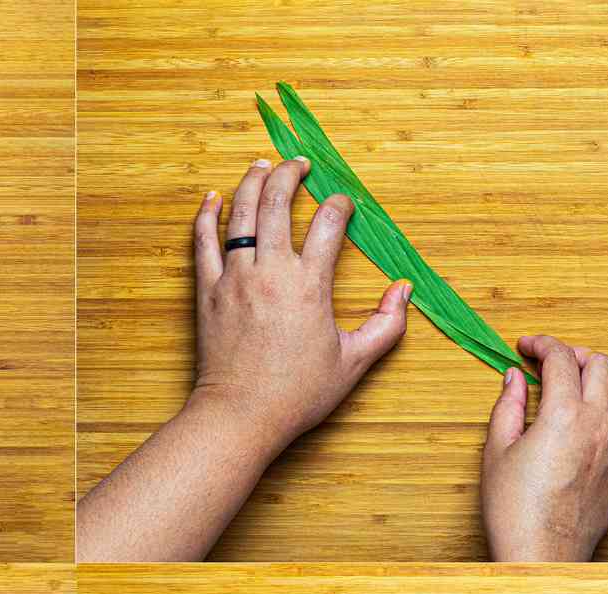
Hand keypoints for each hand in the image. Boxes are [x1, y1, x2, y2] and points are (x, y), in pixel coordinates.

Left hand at [190, 158, 412, 455]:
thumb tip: (404, 290)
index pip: (327, 224)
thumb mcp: (354, 363)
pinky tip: (213, 198)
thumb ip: (386, 324)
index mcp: (309, 284)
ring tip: (262, 165)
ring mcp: (234, 278)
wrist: (241, 415)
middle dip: (290, 175)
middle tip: (299, 164)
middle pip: (276, 203)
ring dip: (251, 182)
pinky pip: (203, 242)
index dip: (339, 206)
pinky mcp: (208, 292)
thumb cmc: (297, 393)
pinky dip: (207, 215)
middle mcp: (270, 271)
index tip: (343, 204)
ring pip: (239, 214)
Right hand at [481, 335, 607, 560]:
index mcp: (564, 416)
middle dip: (575, 355)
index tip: (527, 348)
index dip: (542, 344)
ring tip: (577, 388)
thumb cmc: (515, 512)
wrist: (542, 555)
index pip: (561, 359)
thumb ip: (507, 407)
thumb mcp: (497, 452)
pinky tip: (593, 420)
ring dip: (602, 379)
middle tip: (552, 363)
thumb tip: (514, 379)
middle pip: (602, 365)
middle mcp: (599, 426)